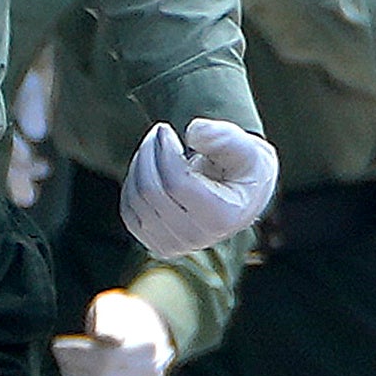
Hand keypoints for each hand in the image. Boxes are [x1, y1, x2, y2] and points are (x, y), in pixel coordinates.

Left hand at [50, 285, 172, 375]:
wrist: (144, 336)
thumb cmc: (120, 318)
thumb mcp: (113, 307)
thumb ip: (108, 319)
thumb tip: (107, 336)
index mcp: (148, 347)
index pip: (107, 359)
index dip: (77, 354)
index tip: (58, 344)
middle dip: (72, 368)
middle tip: (60, 354)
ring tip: (67, 365)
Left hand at [121, 117, 277, 258]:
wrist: (242, 195)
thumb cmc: (243, 167)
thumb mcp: (245, 147)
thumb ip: (224, 136)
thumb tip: (193, 132)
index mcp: (223, 217)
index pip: (176, 183)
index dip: (164, 152)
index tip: (165, 129)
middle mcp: (198, 238)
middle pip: (151, 192)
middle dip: (148, 154)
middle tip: (158, 132)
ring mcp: (175, 246)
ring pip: (136, 202)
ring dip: (139, 166)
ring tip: (154, 146)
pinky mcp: (158, 245)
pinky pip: (129, 213)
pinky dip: (132, 185)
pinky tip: (148, 167)